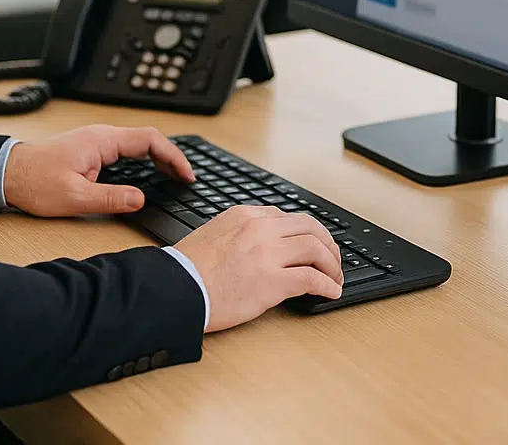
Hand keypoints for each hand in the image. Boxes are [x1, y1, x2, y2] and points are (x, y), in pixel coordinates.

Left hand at [3, 124, 194, 217]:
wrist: (8, 174)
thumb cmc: (34, 182)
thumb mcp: (74, 197)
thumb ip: (110, 198)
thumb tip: (140, 200)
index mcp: (102, 141)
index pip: (150, 140)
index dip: (173, 156)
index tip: (186, 174)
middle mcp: (102, 136)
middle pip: (148, 139)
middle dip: (171, 157)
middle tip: (186, 178)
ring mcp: (97, 140)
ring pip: (139, 143)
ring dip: (159, 157)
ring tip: (174, 177)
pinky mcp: (92, 148)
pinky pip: (127, 149)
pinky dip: (145, 159)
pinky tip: (148, 173)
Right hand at [173, 206, 343, 332]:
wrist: (172, 290)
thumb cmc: (186, 270)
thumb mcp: (214, 234)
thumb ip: (240, 233)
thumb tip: (262, 246)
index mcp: (245, 216)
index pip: (288, 218)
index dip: (308, 233)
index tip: (314, 245)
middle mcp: (260, 229)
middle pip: (310, 228)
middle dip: (327, 244)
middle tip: (333, 260)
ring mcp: (267, 254)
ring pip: (316, 249)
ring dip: (331, 265)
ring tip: (335, 277)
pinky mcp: (272, 281)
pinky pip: (311, 278)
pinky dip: (327, 284)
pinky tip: (331, 291)